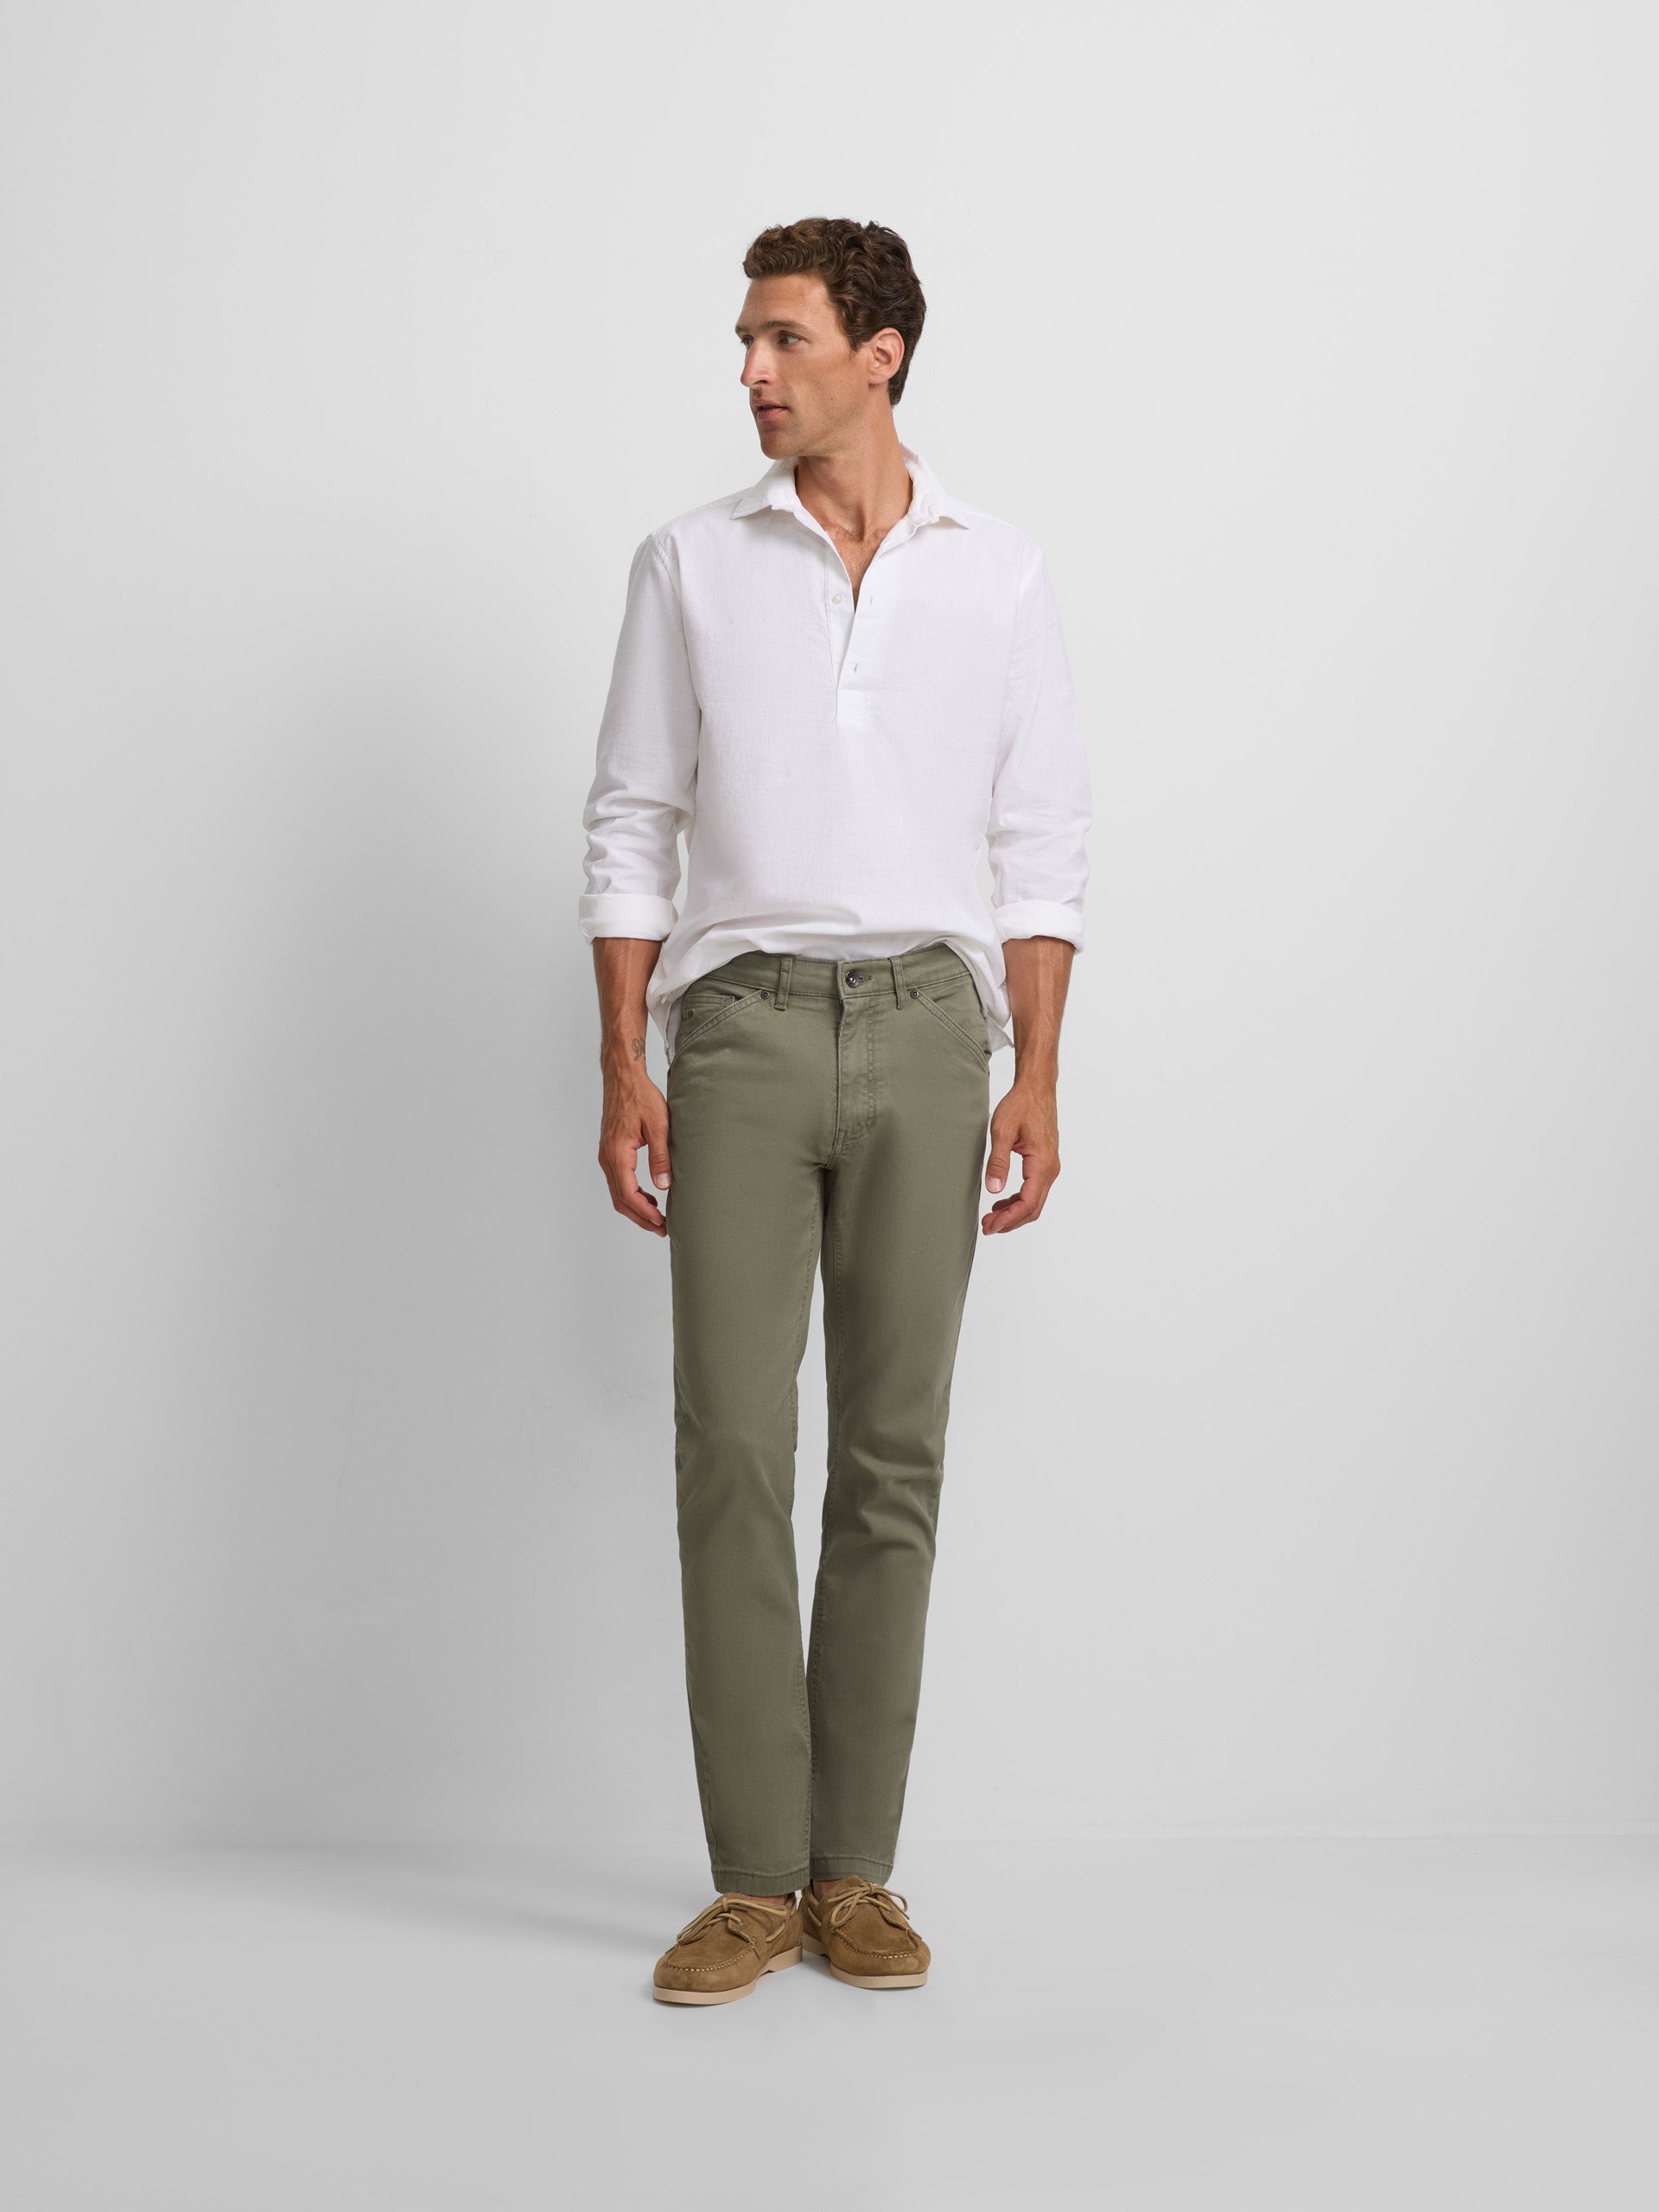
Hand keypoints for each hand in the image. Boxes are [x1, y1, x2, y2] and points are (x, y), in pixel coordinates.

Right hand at [598, 1064, 671, 1235]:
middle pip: (620, 1199)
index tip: (661, 1222)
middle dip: (640, 1217)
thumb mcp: (658, 1125)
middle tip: (661, 1229)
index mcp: (617, 1153)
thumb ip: (660, 1157)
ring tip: (657, 1217)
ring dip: (635, 1208)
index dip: (644, 1212)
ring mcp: (606, 1155)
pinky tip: (649, 1196)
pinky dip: (631, 1194)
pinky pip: (617, 1181)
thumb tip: (663, 1185)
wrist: (623, 1078)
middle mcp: (607, 1158)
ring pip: (617, 1192)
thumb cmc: (640, 1097)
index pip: (628, 1194)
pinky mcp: (610, 1152)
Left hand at [982, 1078, 1059, 1233]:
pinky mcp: (1045, 1163)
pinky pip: (1034, 1190)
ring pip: (1034, 1201)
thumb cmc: (1021, 1105)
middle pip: (1033, 1208)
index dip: (1008, 1219)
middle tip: (987, 1227)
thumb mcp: (1002, 1131)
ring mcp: (1050, 1166)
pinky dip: (1019, 1200)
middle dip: (1010, 1221)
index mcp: (1041, 1163)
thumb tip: (994, 1189)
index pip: (1027, 1203)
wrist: (1037, 1088)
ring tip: (991, 1217)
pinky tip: (1002, 1201)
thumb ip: (998, 1162)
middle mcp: (1050, 1169)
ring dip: (1014, 1213)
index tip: (990, 1225)